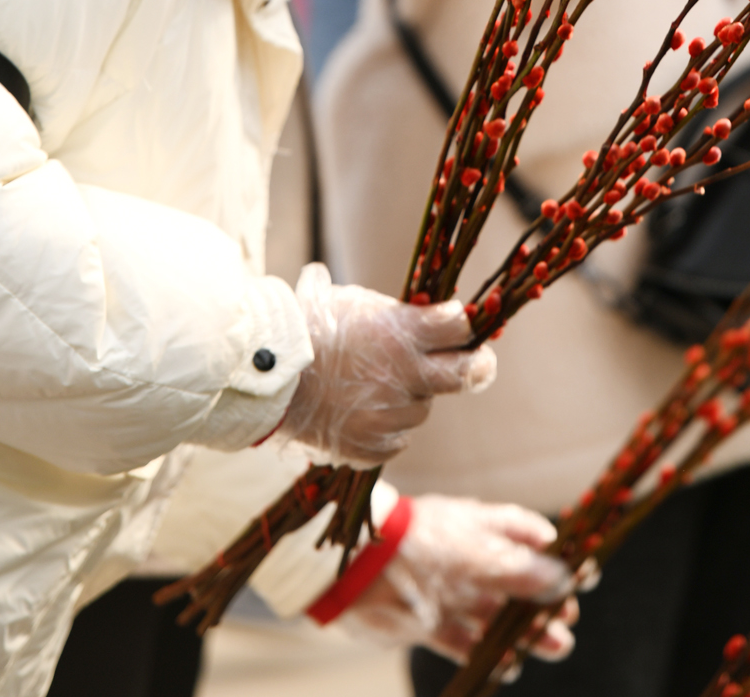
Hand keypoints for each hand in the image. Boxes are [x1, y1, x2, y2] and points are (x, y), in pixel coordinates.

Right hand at [280, 265, 495, 467]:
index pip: (458, 326)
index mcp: (403, 334)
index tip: (456, 322)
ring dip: (409, 397)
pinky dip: (386, 428)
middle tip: (482, 364)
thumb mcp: (354, 302)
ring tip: (373, 386)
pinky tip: (361, 412)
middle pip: (467, 375)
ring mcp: (390, 415)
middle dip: (479, 368)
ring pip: (421, 408)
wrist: (267, 378)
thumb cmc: (307, 327)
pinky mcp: (372, 447)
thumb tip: (420, 306)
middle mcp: (405, 376)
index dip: (460, 321)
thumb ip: (392, 312)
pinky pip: (396, 439)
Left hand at [348, 494, 577, 661]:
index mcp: (481, 528)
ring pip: (494, 613)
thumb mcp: (480, 555)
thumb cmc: (423, 548)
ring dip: (524, 631)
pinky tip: (508, 664)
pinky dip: (485, 651)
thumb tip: (563, 577)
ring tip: (557, 647)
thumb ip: (520, 569)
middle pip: (514, 580)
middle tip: (569, 620)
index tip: (582, 572)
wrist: (356, 569)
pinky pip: (463, 638)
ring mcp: (447, 589)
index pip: (525, 535)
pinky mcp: (428, 619)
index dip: (553, 553)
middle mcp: (467, 557)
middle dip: (543, 601)